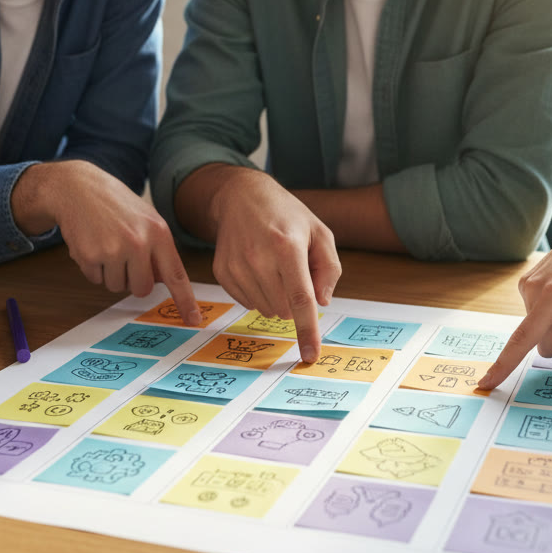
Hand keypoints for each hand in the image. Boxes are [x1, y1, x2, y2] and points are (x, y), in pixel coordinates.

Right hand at [11, 160, 199, 324]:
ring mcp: (114, 250)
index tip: (193, 319)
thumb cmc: (115, 205)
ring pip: (117, 287)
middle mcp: (139, 242)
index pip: (175, 274)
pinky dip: (93, 268)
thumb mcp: (146, 219)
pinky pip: (96, 280)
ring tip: (106, 245)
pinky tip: (91, 244)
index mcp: (158, 232)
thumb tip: (162, 282)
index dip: (185, 300)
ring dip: (111, 273)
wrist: (78, 188)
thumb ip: (157, 249)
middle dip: (133, 280)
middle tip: (123, 257)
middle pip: (142, 289)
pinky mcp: (91, 256)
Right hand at [207, 169, 340, 362]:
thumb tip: (321, 302)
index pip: (300, 299)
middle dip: (296, 301)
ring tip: (275, 266)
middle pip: (285, 309)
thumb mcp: (320, 232)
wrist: (241, 196)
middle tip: (294, 271)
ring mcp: (237, 267)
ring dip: (277, 298)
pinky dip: (260, 293)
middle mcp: (259, 258)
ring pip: (266, 310)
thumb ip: (329, 268)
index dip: (307, 331)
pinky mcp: (222, 272)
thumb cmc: (286, 215)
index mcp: (287, 247)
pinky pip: (248, 303)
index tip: (310, 356)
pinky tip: (259, 268)